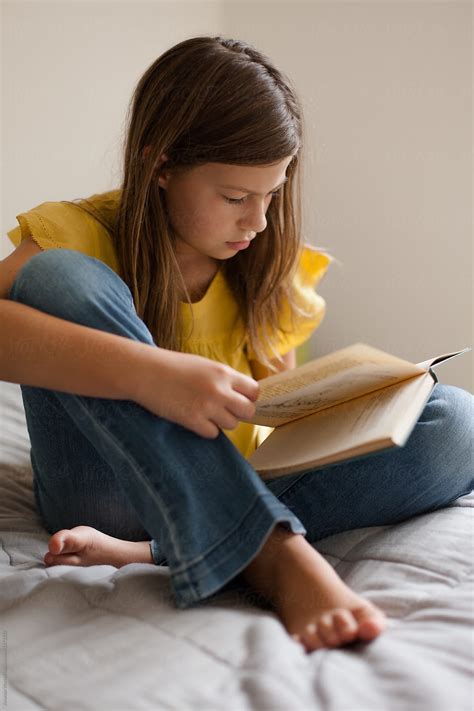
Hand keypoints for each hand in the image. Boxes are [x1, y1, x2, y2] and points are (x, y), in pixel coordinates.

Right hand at [132, 346, 259, 438]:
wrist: (145, 372)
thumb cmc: (173, 366)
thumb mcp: (204, 366)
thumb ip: (224, 379)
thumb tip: (241, 395)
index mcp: (224, 372)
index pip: (254, 391)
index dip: (249, 397)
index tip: (241, 400)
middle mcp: (220, 390)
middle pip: (248, 411)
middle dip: (239, 413)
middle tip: (225, 410)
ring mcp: (207, 406)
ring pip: (232, 424)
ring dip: (221, 421)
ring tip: (205, 412)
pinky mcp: (193, 420)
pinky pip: (213, 433)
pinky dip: (206, 429)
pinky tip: (195, 418)